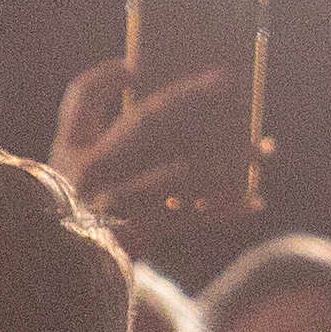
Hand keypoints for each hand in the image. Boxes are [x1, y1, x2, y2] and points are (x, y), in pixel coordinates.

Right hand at [48, 59, 271, 275]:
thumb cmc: (75, 197)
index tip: (140, 61)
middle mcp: (91, 174)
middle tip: (230, 82)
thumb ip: (89, 104)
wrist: (68, 271)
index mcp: (73, 149)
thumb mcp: (67, 153)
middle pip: (146, 124)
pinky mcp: (139, 238)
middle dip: (188, 97)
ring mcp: (115, 207)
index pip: (85, 96)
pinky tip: (256, 201)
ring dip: (225, 157)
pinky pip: (191, 220)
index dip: (114, 74)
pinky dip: (225, 210)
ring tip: (263, 148)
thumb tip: (133, 70)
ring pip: (181, 172)